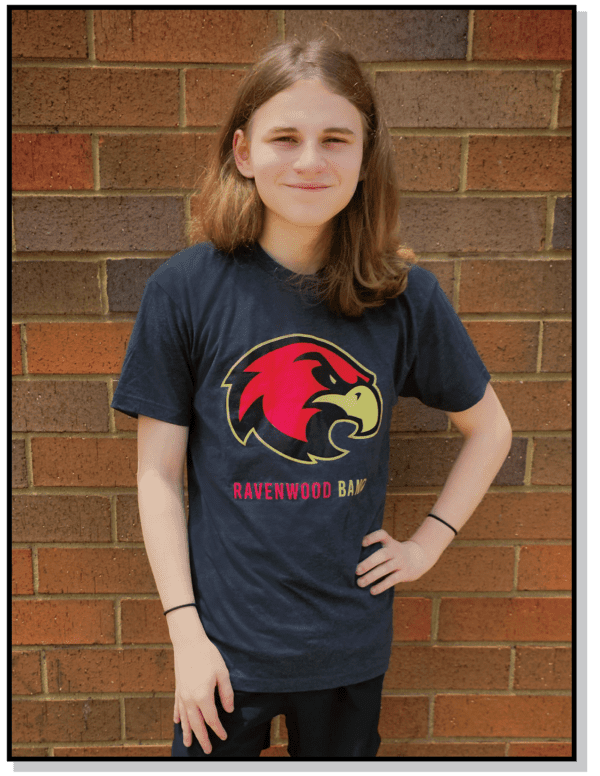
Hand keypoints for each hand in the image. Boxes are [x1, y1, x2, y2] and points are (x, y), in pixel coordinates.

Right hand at [173, 637, 233, 753]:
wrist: (188, 642)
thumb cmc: (207, 655)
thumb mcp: (222, 673)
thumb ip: (226, 693)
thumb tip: (229, 710)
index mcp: (203, 696)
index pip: (211, 719)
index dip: (218, 729)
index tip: (224, 736)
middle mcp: (190, 699)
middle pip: (196, 724)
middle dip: (202, 738)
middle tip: (208, 750)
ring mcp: (182, 694)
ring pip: (185, 719)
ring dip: (187, 733)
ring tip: (188, 744)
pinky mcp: (178, 688)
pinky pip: (177, 707)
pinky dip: (177, 717)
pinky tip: (177, 723)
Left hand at [356, 529, 434, 593]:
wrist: (418, 558)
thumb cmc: (394, 553)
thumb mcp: (388, 546)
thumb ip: (375, 549)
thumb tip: (351, 558)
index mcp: (389, 542)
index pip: (382, 535)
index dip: (372, 537)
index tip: (362, 543)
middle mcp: (395, 551)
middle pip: (382, 555)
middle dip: (368, 562)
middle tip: (356, 570)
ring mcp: (400, 562)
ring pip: (386, 569)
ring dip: (372, 576)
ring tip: (360, 583)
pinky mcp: (404, 573)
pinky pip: (392, 580)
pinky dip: (382, 586)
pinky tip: (372, 591)